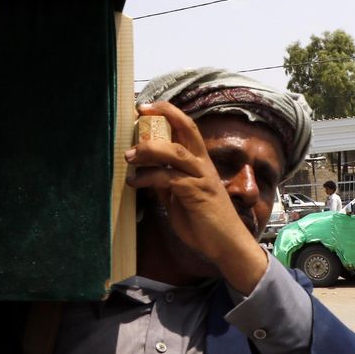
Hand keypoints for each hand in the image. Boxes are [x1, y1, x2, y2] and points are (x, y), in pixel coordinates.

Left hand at [125, 102, 267, 292]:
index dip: (169, 114)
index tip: (146, 108)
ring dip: (149, 150)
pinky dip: (149, 178)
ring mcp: (202, 178)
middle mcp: (203, 165)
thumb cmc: (204, 222)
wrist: (226, 245)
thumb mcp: (180, 199)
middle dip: (163, 117)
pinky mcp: (197, 194)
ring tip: (128, 155)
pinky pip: (170, 179)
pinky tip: (135, 183)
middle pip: (187, 130)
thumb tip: (147, 174)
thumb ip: (166, 184)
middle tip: (139, 114)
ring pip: (176, 153)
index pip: (187, 129)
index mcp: (200, 162)